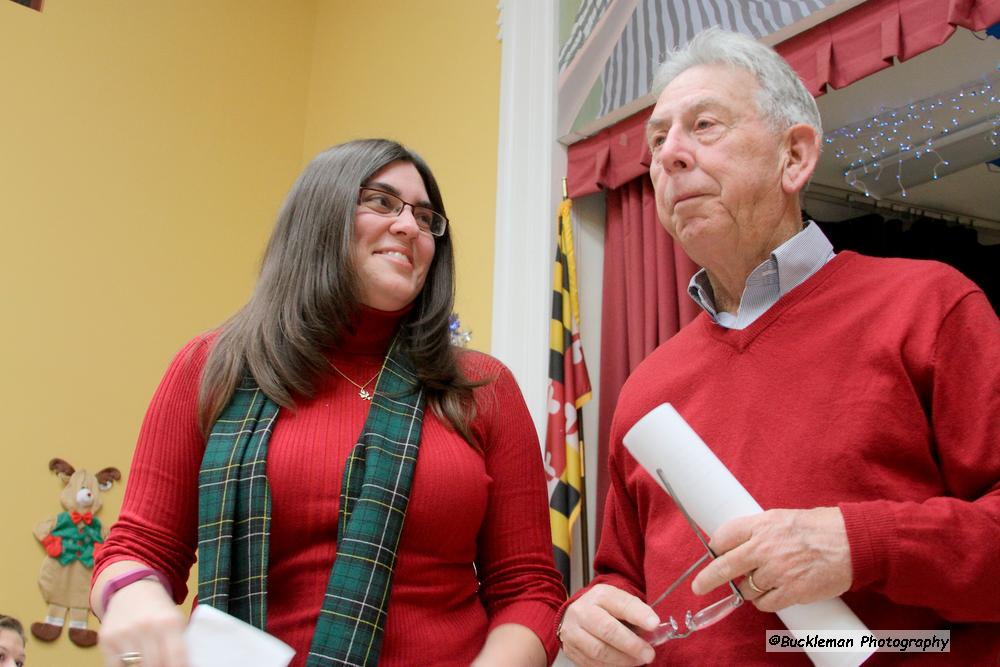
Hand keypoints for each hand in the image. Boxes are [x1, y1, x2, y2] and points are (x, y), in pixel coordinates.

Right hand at [98, 580, 188, 666]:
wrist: (132, 589)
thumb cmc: (158, 610)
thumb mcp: (175, 620)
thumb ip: (179, 643)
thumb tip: (184, 666)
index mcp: (169, 622)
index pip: (176, 657)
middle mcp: (146, 627)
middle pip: (155, 665)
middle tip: (163, 665)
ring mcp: (124, 633)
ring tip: (150, 662)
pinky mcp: (106, 639)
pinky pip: (115, 666)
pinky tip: (132, 662)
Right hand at [559, 584, 658, 665]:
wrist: (576, 615)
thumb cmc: (603, 610)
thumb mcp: (619, 602)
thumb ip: (636, 613)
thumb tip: (654, 631)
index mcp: (600, 595)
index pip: (621, 604)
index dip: (638, 615)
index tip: (654, 624)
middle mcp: (583, 611)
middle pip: (607, 629)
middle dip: (632, 644)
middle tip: (649, 653)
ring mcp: (573, 632)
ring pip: (598, 650)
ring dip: (623, 659)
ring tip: (638, 660)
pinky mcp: (570, 650)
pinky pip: (591, 663)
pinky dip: (610, 666)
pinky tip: (622, 663)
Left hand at [691, 507, 851, 612]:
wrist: (852, 543)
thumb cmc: (820, 528)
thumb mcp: (782, 517)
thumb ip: (759, 530)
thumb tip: (738, 543)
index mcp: (761, 525)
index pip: (724, 536)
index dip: (715, 547)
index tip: (713, 552)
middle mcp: (764, 548)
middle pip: (725, 566)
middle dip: (707, 579)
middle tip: (699, 587)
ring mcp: (776, 572)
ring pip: (747, 589)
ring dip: (750, 590)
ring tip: (766, 581)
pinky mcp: (791, 592)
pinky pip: (765, 604)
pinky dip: (766, 602)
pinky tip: (775, 593)